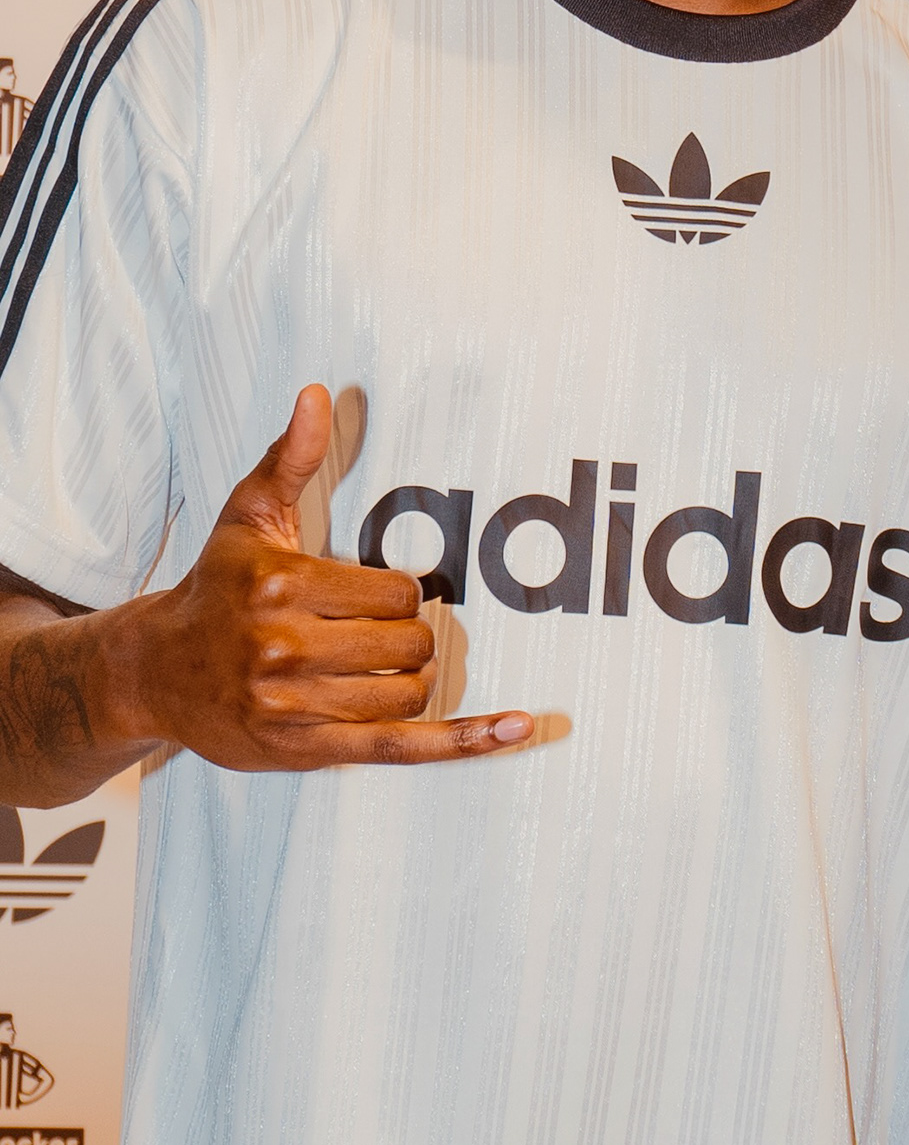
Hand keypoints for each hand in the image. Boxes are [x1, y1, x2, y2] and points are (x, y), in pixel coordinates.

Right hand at [102, 385, 531, 771]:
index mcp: (281, 586)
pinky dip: (465, 741)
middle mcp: (283, 649)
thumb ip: (290, 458)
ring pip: (409, 692)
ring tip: (378, 668)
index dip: (399, 593)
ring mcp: (292, 706)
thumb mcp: (247, 517)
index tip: (371, 595)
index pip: (397, 592)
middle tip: (373, 632)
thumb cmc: (215, 587)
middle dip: (406, 636)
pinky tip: (517, 726)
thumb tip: (317, 394)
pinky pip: (402, 746)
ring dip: (411, 679)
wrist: (155, 673)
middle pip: (409, 644)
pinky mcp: (304, 750)